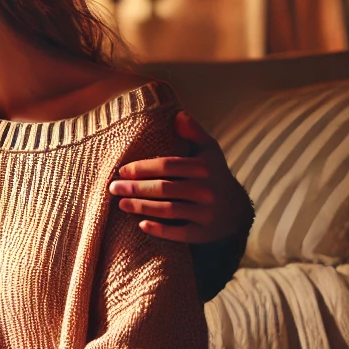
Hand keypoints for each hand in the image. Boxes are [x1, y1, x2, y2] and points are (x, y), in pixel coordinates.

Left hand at [109, 110, 250, 243]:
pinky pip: (180, 234)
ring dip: (141, 207)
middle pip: (164, 188)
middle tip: (113, 188)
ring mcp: (206, 213)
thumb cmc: (213, 174)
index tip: (121, 171)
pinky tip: (141, 225)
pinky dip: (160, 230)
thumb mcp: (209, 151)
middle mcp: (206, 190)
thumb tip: (178, 114)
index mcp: (204, 167)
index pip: (167, 165)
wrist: (236, 210)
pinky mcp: (204, 233)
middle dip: (135, 188)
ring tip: (121, 204)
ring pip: (168, 210)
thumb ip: (194, 132)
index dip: (142, 168)